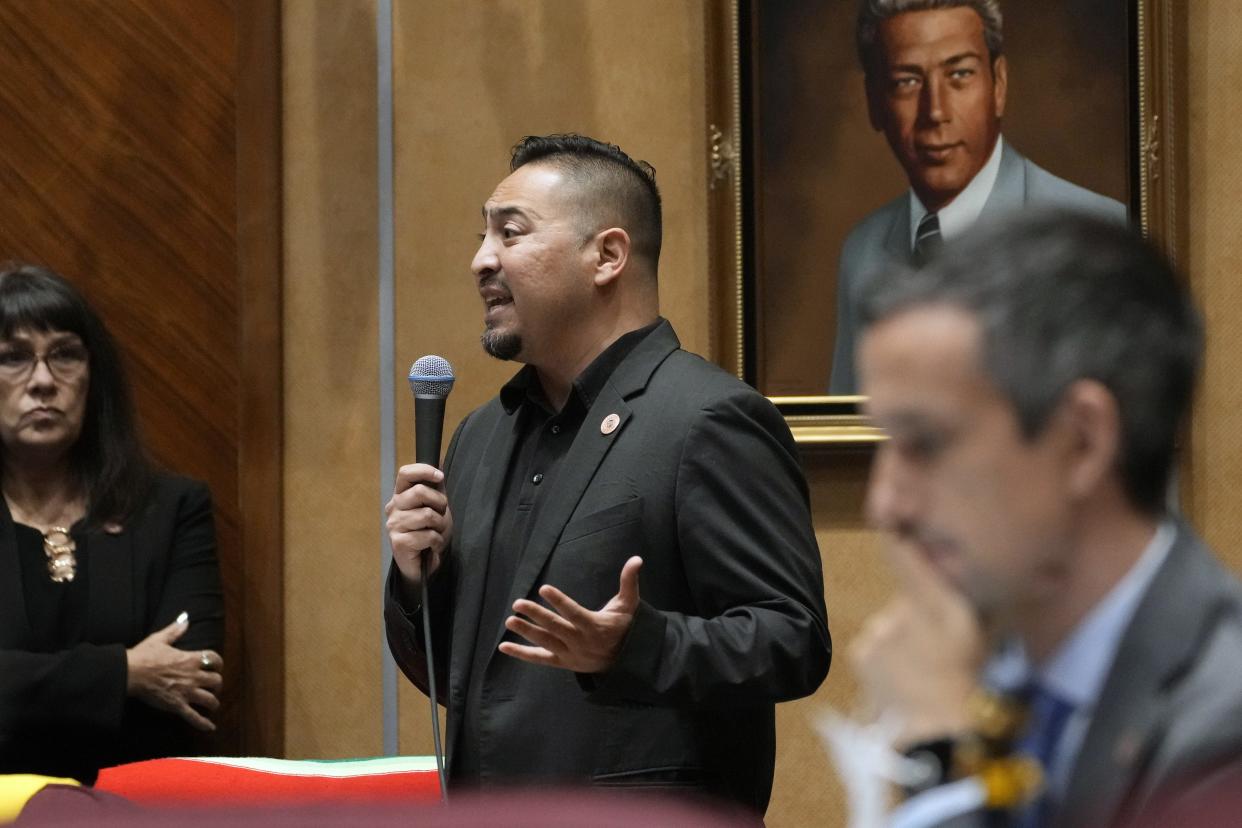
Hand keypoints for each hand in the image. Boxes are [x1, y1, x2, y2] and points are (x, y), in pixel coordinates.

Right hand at [126, 615, 222, 731]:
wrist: (131, 673)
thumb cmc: (145, 655)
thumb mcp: (161, 638)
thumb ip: (176, 629)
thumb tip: (185, 618)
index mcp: (191, 659)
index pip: (215, 659)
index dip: (218, 663)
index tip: (216, 666)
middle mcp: (193, 676)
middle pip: (217, 681)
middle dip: (217, 684)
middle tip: (213, 687)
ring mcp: (186, 692)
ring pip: (210, 700)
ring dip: (214, 703)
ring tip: (212, 705)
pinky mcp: (177, 705)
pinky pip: (194, 717)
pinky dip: (203, 723)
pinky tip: (210, 727)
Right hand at [385, 463, 452, 590]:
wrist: (425, 564)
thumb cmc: (430, 532)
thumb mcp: (436, 506)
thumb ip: (436, 486)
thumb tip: (439, 459)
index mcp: (401, 495)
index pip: (405, 473)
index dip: (424, 470)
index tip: (440, 477)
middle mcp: (393, 508)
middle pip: (420, 492)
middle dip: (440, 504)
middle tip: (441, 517)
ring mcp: (393, 525)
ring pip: (427, 515)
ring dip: (440, 527)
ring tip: (436, 533)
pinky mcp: (398, 542)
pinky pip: (427, 535)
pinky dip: (437, 541)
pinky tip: (432, 546)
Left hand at [499, 556, 642, 673]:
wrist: (625, 660)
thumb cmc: (624, 626)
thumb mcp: (629, 604)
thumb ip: (629, 581)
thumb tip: (637, 559)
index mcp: (595, 626)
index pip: (574, 613)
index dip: (559, 601)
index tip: (544, 589)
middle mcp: (580, 642)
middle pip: (555, 627)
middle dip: (536, 615)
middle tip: (518, 603)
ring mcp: (570, 654)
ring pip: (545, 642)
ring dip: (526, 632)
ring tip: (509, 621)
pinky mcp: (562, 662)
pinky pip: (540, 659)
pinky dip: (522, 654)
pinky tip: (504, 646)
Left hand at [849, 540, 983, 745]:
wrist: (939, 730)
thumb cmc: (970, 681)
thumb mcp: (980, 635)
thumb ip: (977, 602)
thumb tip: (960, 571)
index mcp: (938, 602)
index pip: (907, 555)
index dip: (896, 532)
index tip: (889, 516)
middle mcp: (904, 609)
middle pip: (905, 603)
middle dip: (916, 618)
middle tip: (936, 649)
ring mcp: (879, 630)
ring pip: (888, 629)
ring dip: (899, 643)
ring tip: (920, 671)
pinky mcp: (861, 652)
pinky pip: (873, 649)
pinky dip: (883, 661)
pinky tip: (901, 679)